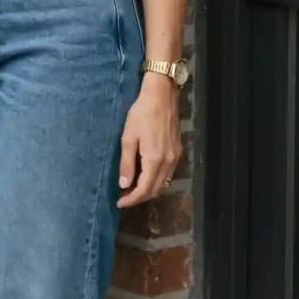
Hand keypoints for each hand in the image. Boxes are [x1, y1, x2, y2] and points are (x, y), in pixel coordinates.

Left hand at [116, 74, 181, 208]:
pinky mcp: (178, 150)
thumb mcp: (128, 138)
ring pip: (163, 183)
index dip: (132, 199)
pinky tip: (146, 176)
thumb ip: (127, 163)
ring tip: (132, 189)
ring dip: (149, 190)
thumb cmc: (141, 114)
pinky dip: (157, 180)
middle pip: (155, 189)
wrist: (161, 96)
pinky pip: (168, 173)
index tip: (119, 203)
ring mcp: (176, 156)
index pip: (144, 189)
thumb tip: (124, 185)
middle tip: (124, 198)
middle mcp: (168, 162)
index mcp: (154, 160)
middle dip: (140, 197)